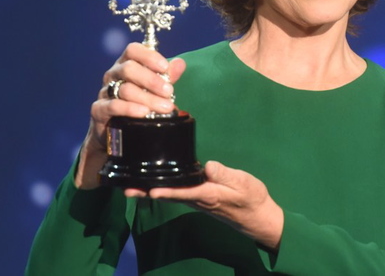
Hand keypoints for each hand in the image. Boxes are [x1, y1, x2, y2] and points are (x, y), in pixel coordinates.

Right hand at [75, 42, 184, 188]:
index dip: (148, 56)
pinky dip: (129, 108)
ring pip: (125, 89)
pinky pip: (113, 106)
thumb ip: (167, 76)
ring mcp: (105, 92)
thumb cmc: (138, 102)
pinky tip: (143, 112)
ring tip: (166, 107)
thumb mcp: (155, 88)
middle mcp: (113, 75)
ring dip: (147, 98)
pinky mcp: (99, 110)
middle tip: (169, 92)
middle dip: (151, 80)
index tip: (164, 67)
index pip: (133, 50)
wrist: (118, 131)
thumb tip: (180, 63)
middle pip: (128, 69)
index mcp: (126, 64)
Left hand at [127, 161, 283, 250]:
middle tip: (125, 189)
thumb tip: (207, 166)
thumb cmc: (252, 198)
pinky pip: (178, 194)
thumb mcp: (243, 183)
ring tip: (132, 185)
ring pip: (171, 195)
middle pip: (169, 195)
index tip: (148, 190)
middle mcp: (199, 200)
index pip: (182, 192)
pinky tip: (156, 183)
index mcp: (208, 194)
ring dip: (151, 190)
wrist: (258, 217)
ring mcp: (198, 201)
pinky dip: (164, 189)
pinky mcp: (200, 199)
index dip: (165, 191)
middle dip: (147, 192)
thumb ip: (225, 174)